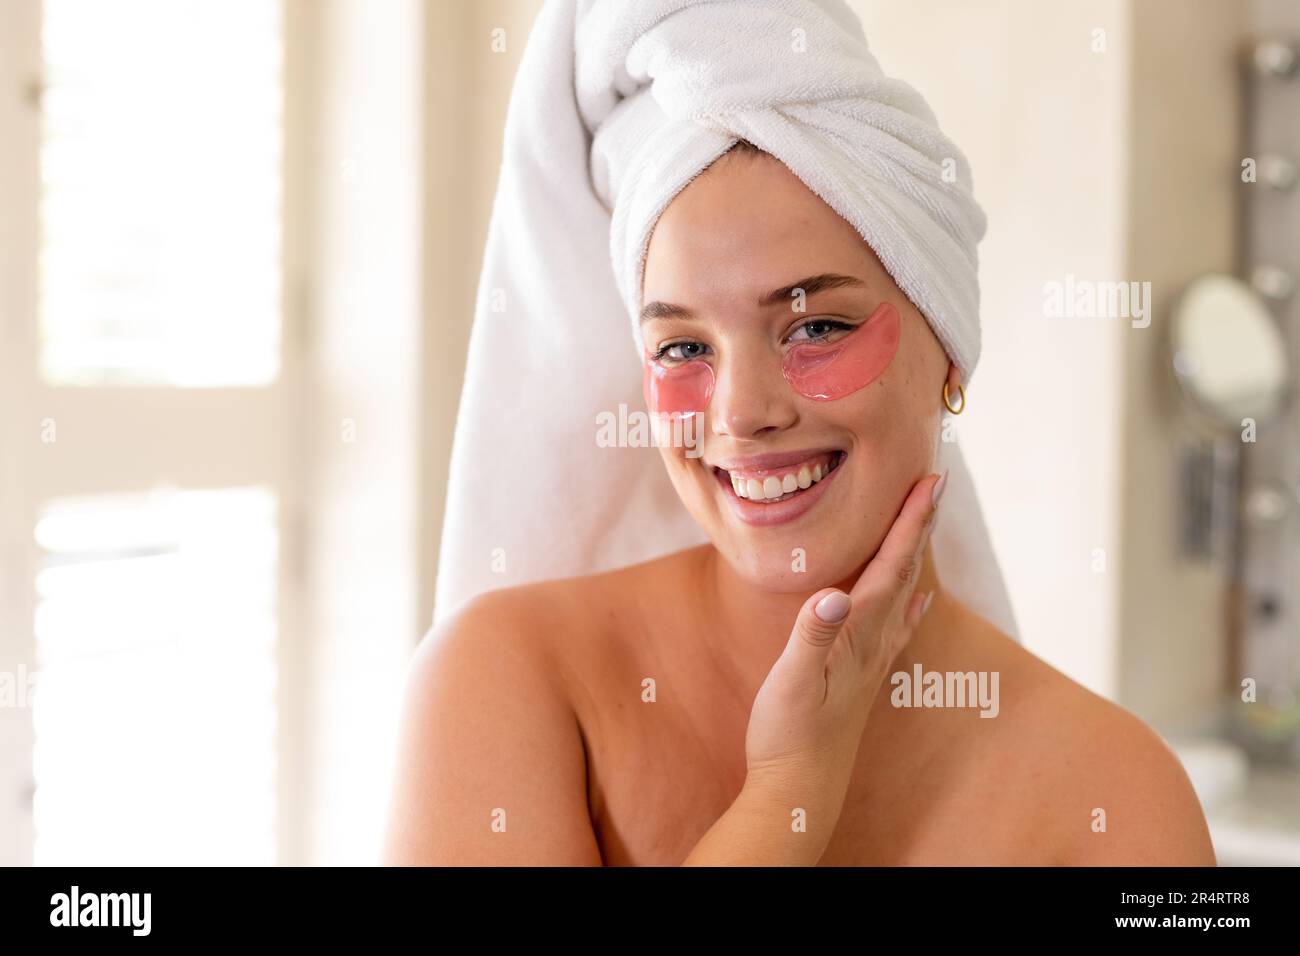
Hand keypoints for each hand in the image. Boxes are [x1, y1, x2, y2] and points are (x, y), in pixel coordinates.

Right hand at [743, 470, 946, 808]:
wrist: (798, 789)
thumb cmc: (788, 735)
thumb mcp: (790, 682)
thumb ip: (812, 636)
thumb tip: (833, 595)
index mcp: (858, 635)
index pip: (891, 567)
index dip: (910, 523)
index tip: (929, 482)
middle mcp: (873, 643)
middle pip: (905, 572)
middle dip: (919, 525)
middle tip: (934, 482)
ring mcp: (870, 661)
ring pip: (902, 595)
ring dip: (913, 555)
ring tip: (924, 523)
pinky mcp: (860, 676)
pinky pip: (894, 628)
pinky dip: (908, 603)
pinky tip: (918, 601)